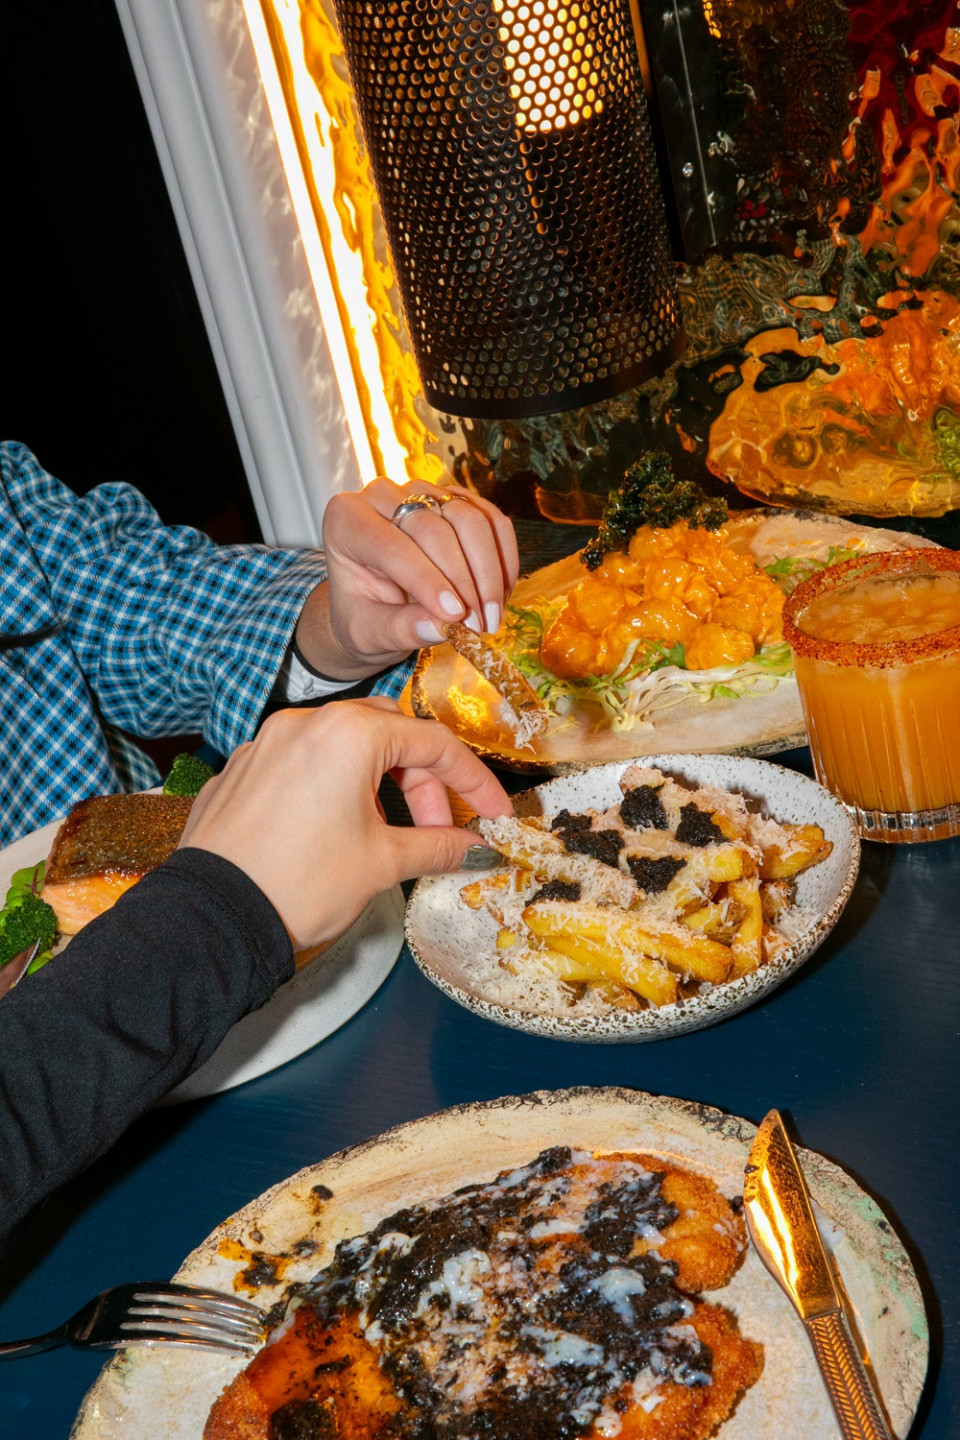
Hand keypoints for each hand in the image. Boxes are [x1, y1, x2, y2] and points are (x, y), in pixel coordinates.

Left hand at [177, 698, 510, 949]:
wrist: (213, 920)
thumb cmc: (299, 884)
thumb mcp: (382, 863)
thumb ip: (437, 845)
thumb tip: (473, 847)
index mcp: (348, 734)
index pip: (433, 743)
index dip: (473, 781)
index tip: (492, 813)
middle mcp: (305, 723)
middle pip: (389, 734)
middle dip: (422, 779)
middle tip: (438, 828)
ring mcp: (267, 742)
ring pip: (343, 745)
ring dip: (378, 782)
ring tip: (387, 833)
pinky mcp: (241, 769)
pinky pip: (302, 763)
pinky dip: (333, 787)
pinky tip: (336, 831)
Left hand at [294, 478, 518, 680]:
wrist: (375, 604)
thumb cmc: (363, 616)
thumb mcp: (368, 633)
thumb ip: (398, 630)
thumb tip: (441, 627)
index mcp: (345, 520)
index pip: (390, 545)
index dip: (426, 580)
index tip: (454, 616)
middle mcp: (382, 495)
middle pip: (433, 527)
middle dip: (462, 581)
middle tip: (477, 626)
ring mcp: (423, 492)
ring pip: (469, 518)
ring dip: (488, 572)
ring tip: (490, 617)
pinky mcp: (456, 499)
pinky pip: (491, 521)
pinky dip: (503, 560)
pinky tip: (501, 596)